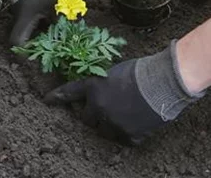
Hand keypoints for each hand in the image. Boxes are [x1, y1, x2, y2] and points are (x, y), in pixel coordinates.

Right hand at [9, 0, 84, 45]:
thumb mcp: (65, 10)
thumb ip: (58, 30)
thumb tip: (57, 45)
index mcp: (25, 13)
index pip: (16, 41)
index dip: (24, 52)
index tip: (34, 56)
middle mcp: (16, 6)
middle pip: (17, 31)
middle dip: (31, 39)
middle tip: (48, 40)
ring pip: (21, 19)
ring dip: (33, 25)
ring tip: (50, 23)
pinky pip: (22, 7)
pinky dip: (32, 13)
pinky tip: (47, 9)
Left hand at [44, 42, 203, 144]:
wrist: (163, 82)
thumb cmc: (141, 70)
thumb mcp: (114, 71)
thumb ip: (102, 83)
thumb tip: (101, 92)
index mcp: (93, 87)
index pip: (69, 92)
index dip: (57, 97)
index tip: (47, 100)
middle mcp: (98, 107)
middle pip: (86, 119)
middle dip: (91, 115)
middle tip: (103, 110)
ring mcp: (112, 123)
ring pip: (103, 131)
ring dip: (108, 125)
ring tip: (123, 115)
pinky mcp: (129, 135)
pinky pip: (123, 139)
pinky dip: (128, 133)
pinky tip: (136, 123)